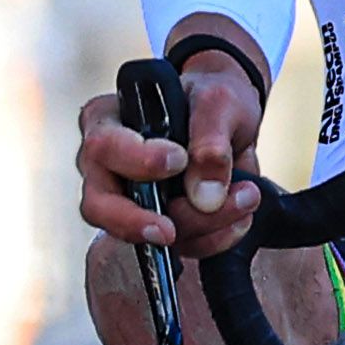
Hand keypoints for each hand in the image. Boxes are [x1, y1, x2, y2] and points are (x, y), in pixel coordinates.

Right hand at [77, 31, 268, 264]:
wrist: (232, 118)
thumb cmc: (211, 98)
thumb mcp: (218, 101)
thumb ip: (210, 137)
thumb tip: (204, 196)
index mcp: (107, 120)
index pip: (104, 147)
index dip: (137, 161)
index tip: (178, 160)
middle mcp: (107, 165)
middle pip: (99, 205)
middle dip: (136, 222)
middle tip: (169, 230)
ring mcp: (129, 200)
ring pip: (144, 232)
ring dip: (201, 225)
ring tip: (245, 198)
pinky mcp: (158, 224)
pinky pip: (179, 246)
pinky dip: (214, 238)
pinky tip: (240, 217)